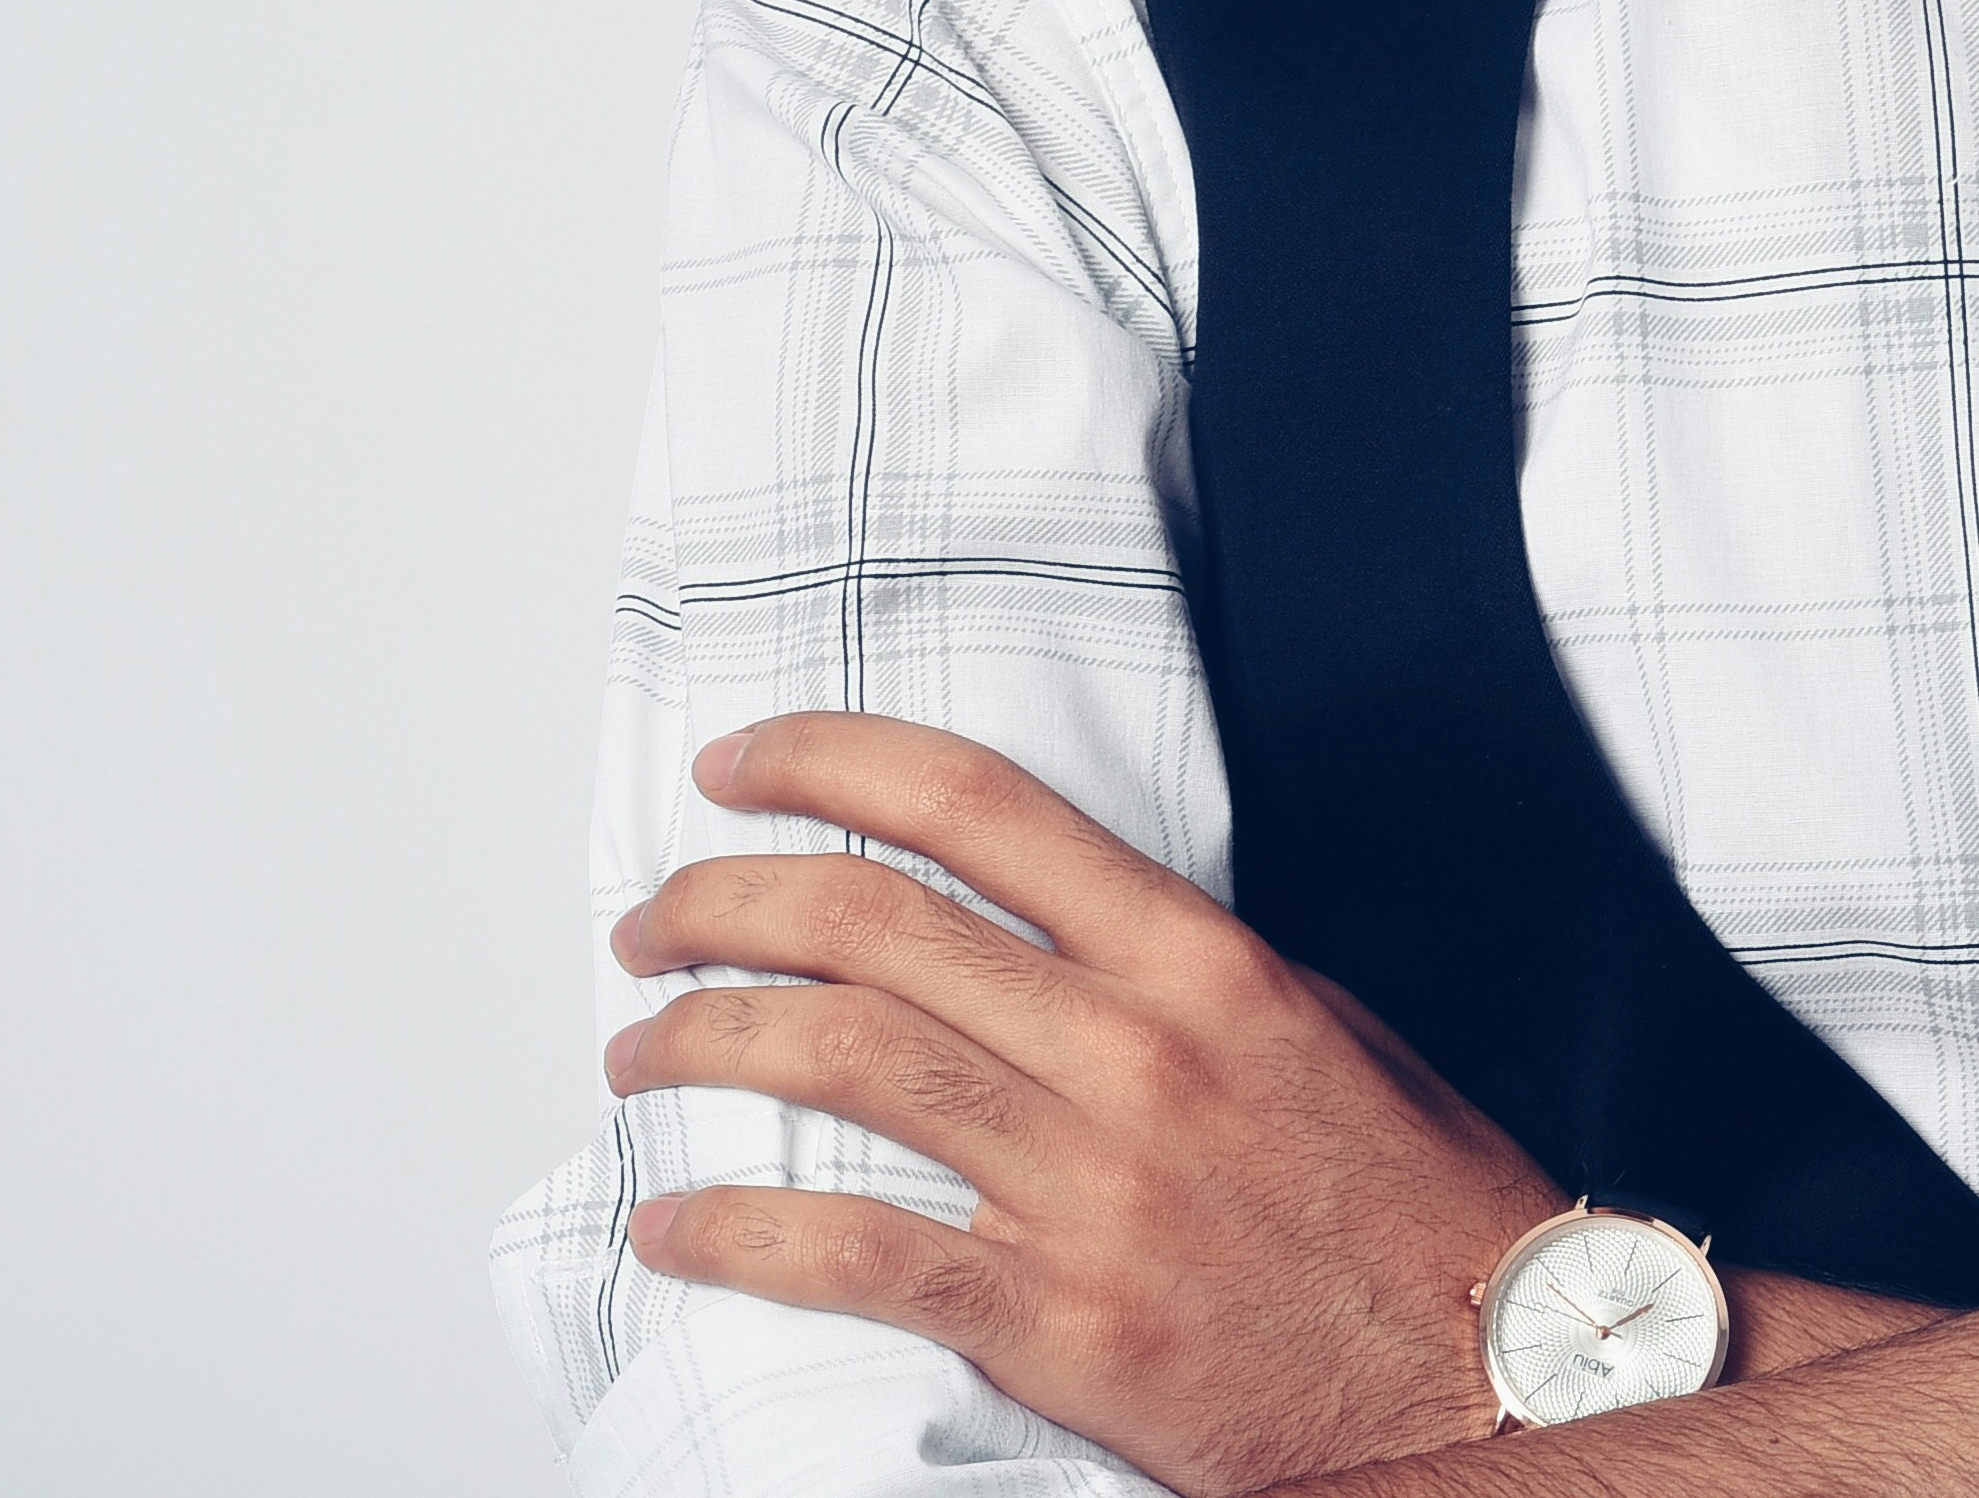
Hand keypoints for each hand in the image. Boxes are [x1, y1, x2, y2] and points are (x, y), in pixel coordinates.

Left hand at [604, 713, 1560, 1497]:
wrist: (1505, 1384)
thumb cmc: (1418, 1206)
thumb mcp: (1312, 1022)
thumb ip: (1163, 960)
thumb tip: (1021, 909)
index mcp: (1192, 956)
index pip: (968, 801)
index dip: (824, 760)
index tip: (734, 766)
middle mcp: (1128, 1049)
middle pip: (867, 922)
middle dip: (720, 901)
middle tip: (649, 921)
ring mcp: (1092, 1187)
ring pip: (840, 1061)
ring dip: (703, 1044)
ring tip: (637, 1052)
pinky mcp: (1067, 1324)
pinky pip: (861, 1254)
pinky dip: (741, 1236)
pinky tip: (673, 1229)